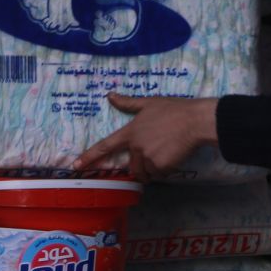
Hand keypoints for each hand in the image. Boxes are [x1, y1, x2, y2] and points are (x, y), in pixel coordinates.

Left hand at [73, 94, 217, 177]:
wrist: (194, 121)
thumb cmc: (173, 110)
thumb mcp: (149, 103)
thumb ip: (128, 103)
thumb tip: (110, 95)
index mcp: (130, 132)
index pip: (105, 146)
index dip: (89, 157)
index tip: (76, 166)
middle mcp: (136, 147)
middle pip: (132, 165)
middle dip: (143, 163)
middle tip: (158, 150)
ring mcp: (147, 157)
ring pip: (146, 172)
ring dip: (154, 168)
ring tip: (167, 151)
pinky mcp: (160, 166)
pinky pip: (159, 175)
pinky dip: (165, 169)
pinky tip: (174, 156)